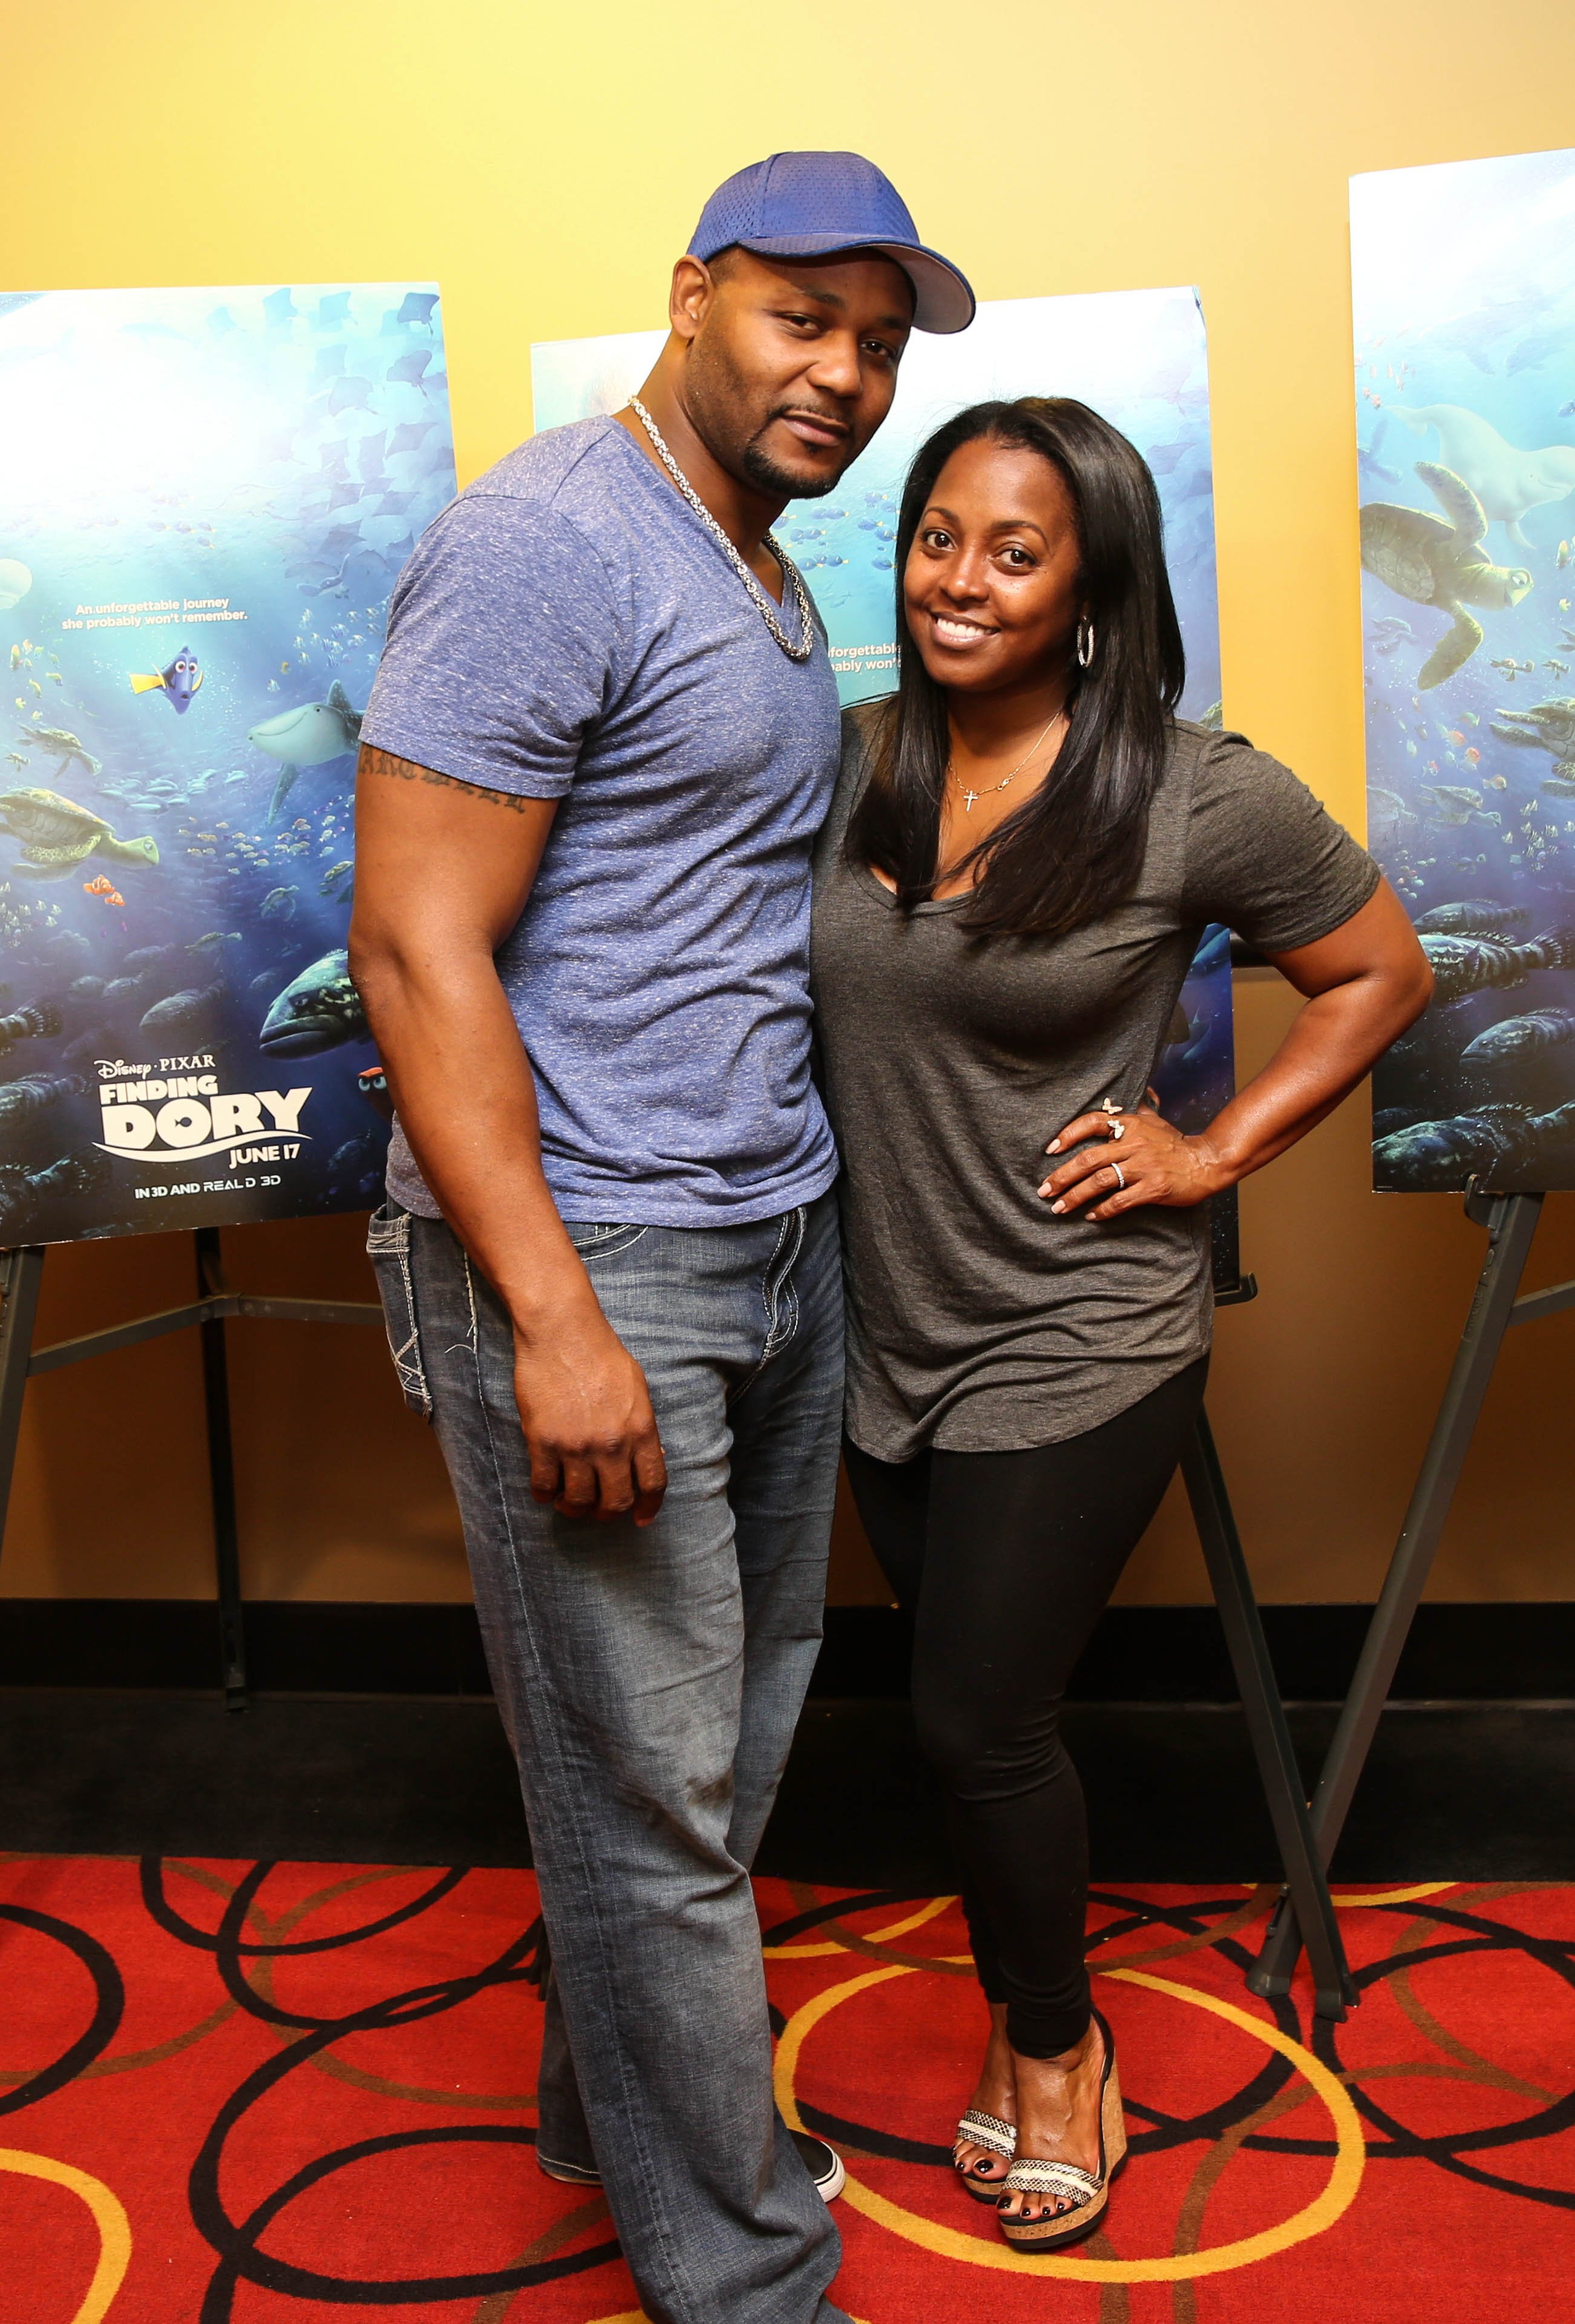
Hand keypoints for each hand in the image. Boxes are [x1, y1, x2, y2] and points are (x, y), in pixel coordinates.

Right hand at [511, 1298, 666, 1524]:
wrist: (562, 1333)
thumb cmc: (601, 1354)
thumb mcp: (637, 1389)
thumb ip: (641, 1427)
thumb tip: (645, 1457)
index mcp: (641, 1430)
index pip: (652, 1484)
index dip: (647, 1507)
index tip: (641, 1518)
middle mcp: (611, 1445)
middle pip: (615, 1501)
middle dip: (608, 1513)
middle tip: (600, 1510)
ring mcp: (576, 1446)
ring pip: (579, 1500)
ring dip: (575, 1508)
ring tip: (570, 1503)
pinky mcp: (543, 1442)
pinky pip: (544, 1486)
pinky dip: (546, 1495)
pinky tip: (547, 1490)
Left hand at [1037, 1104, 1226, 1220]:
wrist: (1208, 1162)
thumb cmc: (1176, 1144)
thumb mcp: (1155, 1120)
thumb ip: (1135, 1110)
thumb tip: (1121, 1098)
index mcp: (1131, 1125)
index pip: (1092, 1122)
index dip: (1068, 1134)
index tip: (1050, 1150)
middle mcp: (1134, 1144)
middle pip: (1088, 1159)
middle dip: (1062, 1176)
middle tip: (1044, 1191)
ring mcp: (1144, 1167)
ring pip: (1100, 1181)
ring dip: (1076, 1196)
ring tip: (1059, 1208)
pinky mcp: (1153, 1188)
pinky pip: (1120, 1201)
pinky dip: (1103, 1210)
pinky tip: (1091, 1216)